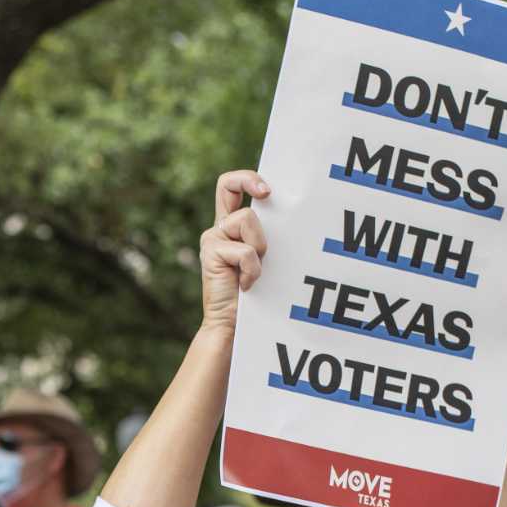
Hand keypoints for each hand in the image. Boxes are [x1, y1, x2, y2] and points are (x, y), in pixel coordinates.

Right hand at [200, 169, 269, 332]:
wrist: (232, 327)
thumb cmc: (256, 296)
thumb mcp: (265, 259)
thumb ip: (268, 237)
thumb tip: (294, 215)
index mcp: (231, 228)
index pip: (231, 188)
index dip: (247, 179)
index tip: (268, 191)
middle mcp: (219, 229)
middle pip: (227, 184)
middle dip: (250, 180)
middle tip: (268, 194)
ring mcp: (213, 239)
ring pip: (247, 219)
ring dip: (259, 246)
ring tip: (254, 271)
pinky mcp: (212, 253)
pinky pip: (245, 250)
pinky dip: (253, 269)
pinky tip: (246, 285)